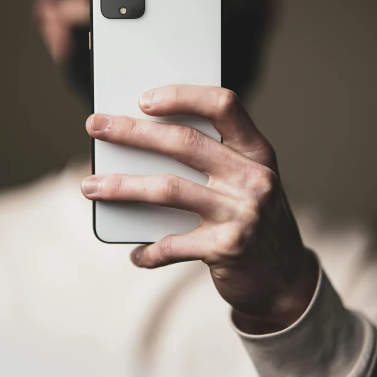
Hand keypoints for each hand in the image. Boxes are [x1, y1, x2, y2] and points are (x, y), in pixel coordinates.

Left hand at [82, 86, 317, 333]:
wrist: (286, 280)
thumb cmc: (252, 222)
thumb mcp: (245, 183)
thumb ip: (212, 162)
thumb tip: (140, 147)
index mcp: (256, 152)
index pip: (223, 105)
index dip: (182, 95)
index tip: (144, 99)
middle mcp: (254, 177)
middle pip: (183, 143)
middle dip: (131, 132)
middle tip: (95, 126)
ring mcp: (243, 213)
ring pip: (168, 189)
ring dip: (121, 186)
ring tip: (90, 186)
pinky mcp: (229, 248)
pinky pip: (172, 244)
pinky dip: (148, 250)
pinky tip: (136, 253)